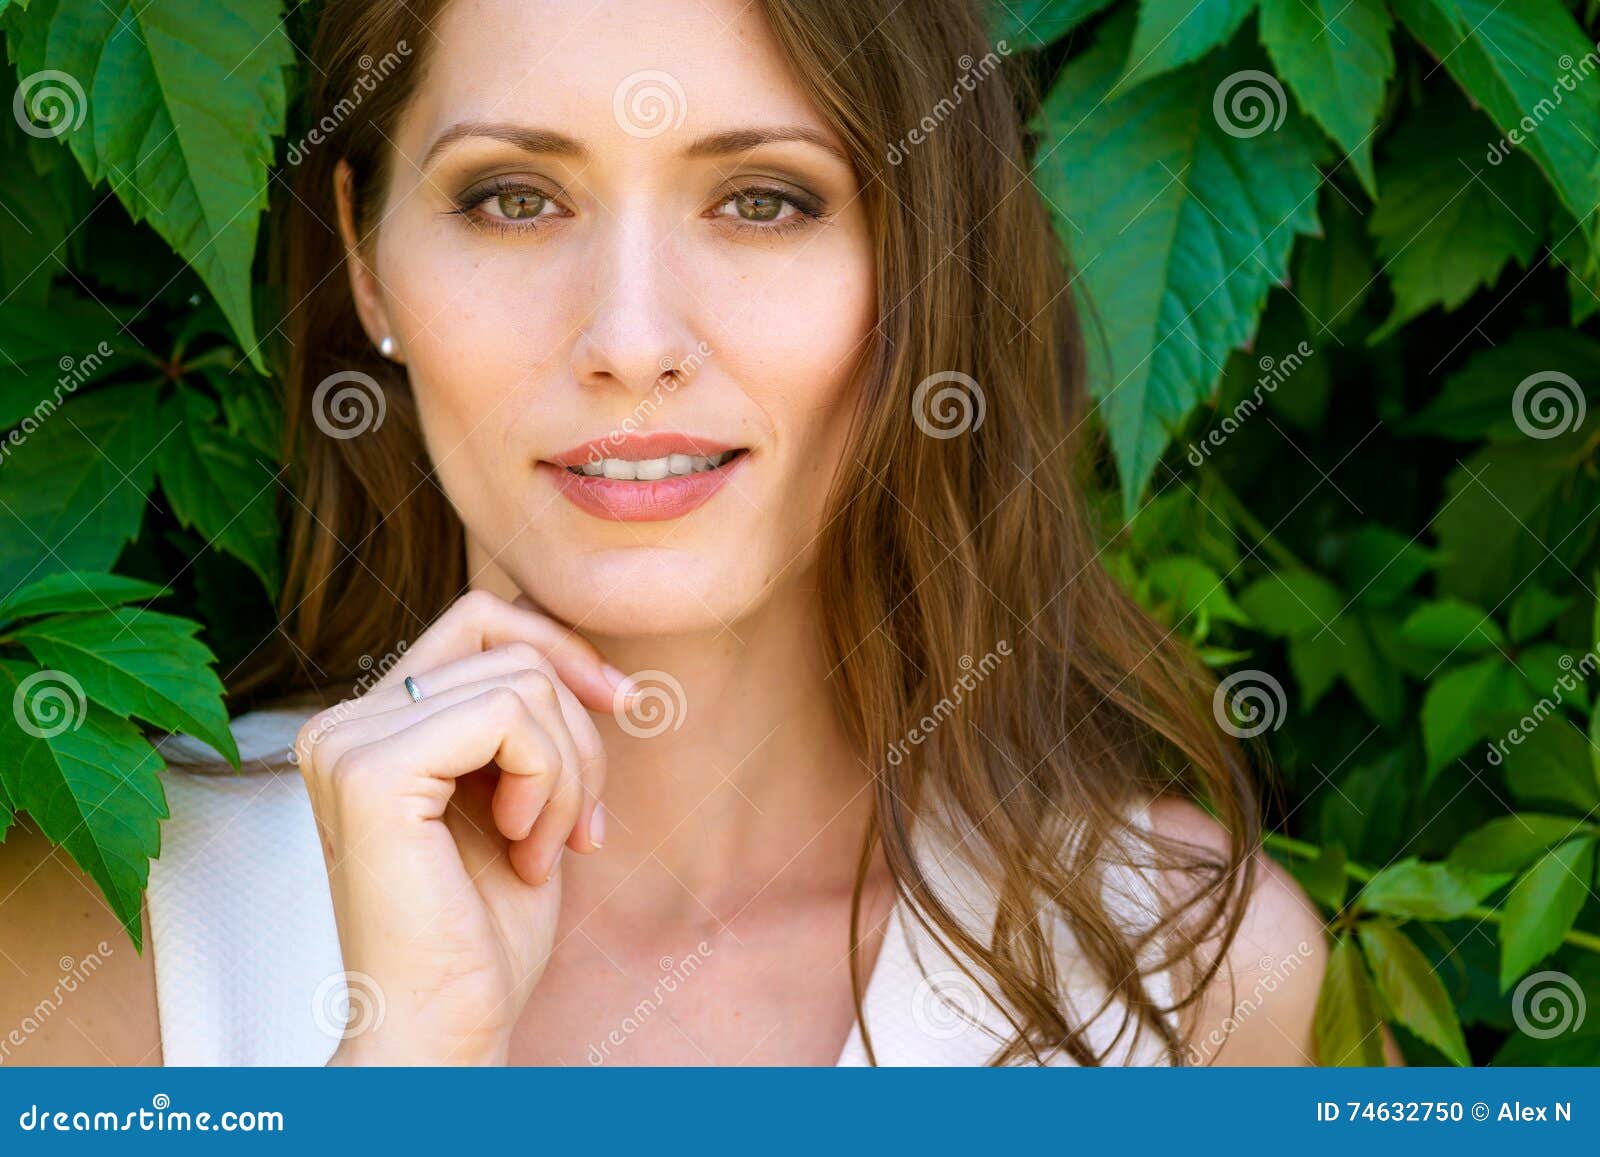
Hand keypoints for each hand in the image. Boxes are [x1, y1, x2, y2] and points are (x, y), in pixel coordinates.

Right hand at [294, 590, 622, 1064]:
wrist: (447, 1027)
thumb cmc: (484, 930)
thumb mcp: (519, 794)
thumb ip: (523, 717)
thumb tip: (576, 645)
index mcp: (370, 724)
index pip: (480, 621)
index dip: (563, 650)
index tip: (620, 705)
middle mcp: (342, 723)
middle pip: (509, 646)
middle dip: (578, 732)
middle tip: (580, 825)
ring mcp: (347, 742)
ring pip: (522, 681)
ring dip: (570, 774)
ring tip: (545, 848)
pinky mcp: (371, 772)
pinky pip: (510, 715)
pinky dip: (552, 783)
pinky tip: (528, 850)